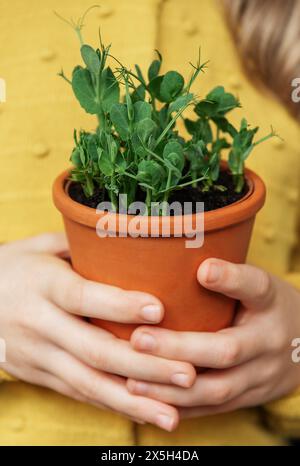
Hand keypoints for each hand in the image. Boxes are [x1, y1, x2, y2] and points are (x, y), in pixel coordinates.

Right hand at [0, 233, 195, 429]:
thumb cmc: (13, 267)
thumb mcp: (40, 246)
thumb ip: (81, 245)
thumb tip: (131, 237)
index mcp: (42, 284)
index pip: (82, 296)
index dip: (119, 305)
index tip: (159, 310)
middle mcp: (39, 323)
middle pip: (93, 349)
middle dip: (144, 366)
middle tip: (188, 374)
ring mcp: (38, 355)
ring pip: (88, 382)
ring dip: (133, 401)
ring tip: (173, 415)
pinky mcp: (39, 375)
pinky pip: (78, 393)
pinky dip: (112, 405)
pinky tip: (143, 413)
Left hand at [128, 258, 299, 418]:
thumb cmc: (265, 308)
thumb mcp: (256, 285)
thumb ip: (228, 275)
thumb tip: (176, 252)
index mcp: (269, 303)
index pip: (256, 287)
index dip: (230, 279)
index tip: (203, 269)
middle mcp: (268, 341)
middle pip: (225, 350)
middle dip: (178, 347)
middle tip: (138, 339)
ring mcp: (261, 376)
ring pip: (217, 389)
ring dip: (172, 386)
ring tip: (133, 379)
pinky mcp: (249, 398)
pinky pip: (213, 409)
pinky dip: (180, 407)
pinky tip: (149, 400)